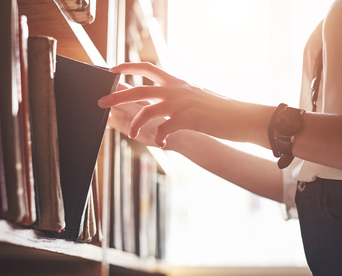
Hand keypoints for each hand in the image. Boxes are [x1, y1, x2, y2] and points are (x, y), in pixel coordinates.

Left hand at [99, 62, 272, 147]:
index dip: (128, 67)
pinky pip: (164, 129)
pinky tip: (162, 143)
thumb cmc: (220, 109)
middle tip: (101, 101)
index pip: (148, 68)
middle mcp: (176, 89)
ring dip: (136, 124)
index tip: (112, 69)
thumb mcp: (197, 95)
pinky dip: (160, 138)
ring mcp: (181, 103)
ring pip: (147, 111)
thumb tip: (164, 98)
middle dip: (117, 95)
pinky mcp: (187, 119)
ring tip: (133, 134)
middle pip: (139, 89)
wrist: (240, 117)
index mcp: (177, 82)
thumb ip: (179, 95)